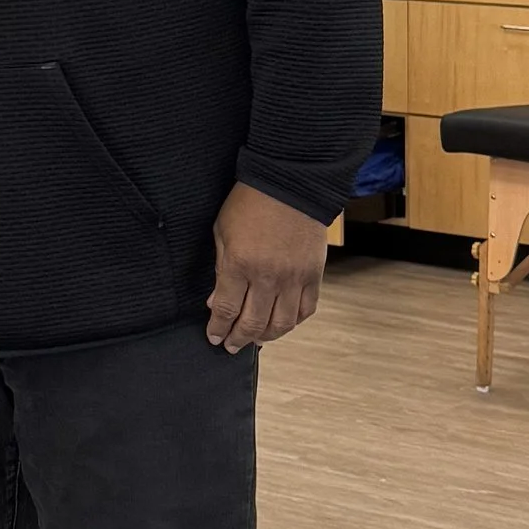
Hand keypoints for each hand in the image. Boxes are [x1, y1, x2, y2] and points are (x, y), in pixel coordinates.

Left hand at [206, 184, 328, 353]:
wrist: (290, 183)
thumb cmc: (250, 203)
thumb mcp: (222, 231)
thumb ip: (220, 269)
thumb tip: (216, 302)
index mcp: (239, 264)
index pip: (225, 309)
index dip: (218, 328)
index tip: (214, 338)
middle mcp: (268, 276)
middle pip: (253, 323)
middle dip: (239, 339)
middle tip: (231, 346)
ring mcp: (294, 277)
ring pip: (282, 323)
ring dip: (266, 336)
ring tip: (256, 339)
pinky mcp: (314, 274)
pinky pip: (306, 309)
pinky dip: (294, 322)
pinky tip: (282, 323)